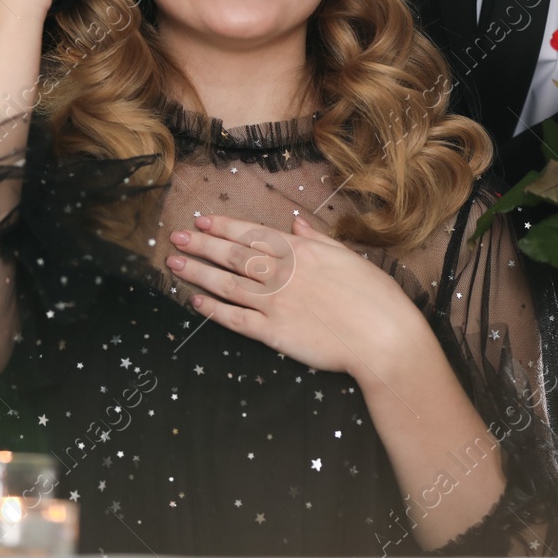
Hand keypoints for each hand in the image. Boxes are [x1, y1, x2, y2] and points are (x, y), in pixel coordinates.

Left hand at [163, 213, 423, 379]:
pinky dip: (213, 310)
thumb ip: (317, 239)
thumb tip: (296, 222)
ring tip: (175, 264)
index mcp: (301, 251)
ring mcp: (275, 303)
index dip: (223, 227)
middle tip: (176, 237)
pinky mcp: (273, 333)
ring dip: (198, 273)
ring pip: (227, 284)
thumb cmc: (374, 297)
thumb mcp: (348, 257)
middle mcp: (283, 273)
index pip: (253, 234)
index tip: (202, 221)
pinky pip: (235, 319)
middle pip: (233, 255)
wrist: (382, 337)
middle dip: (201, 245)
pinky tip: (196, 302)